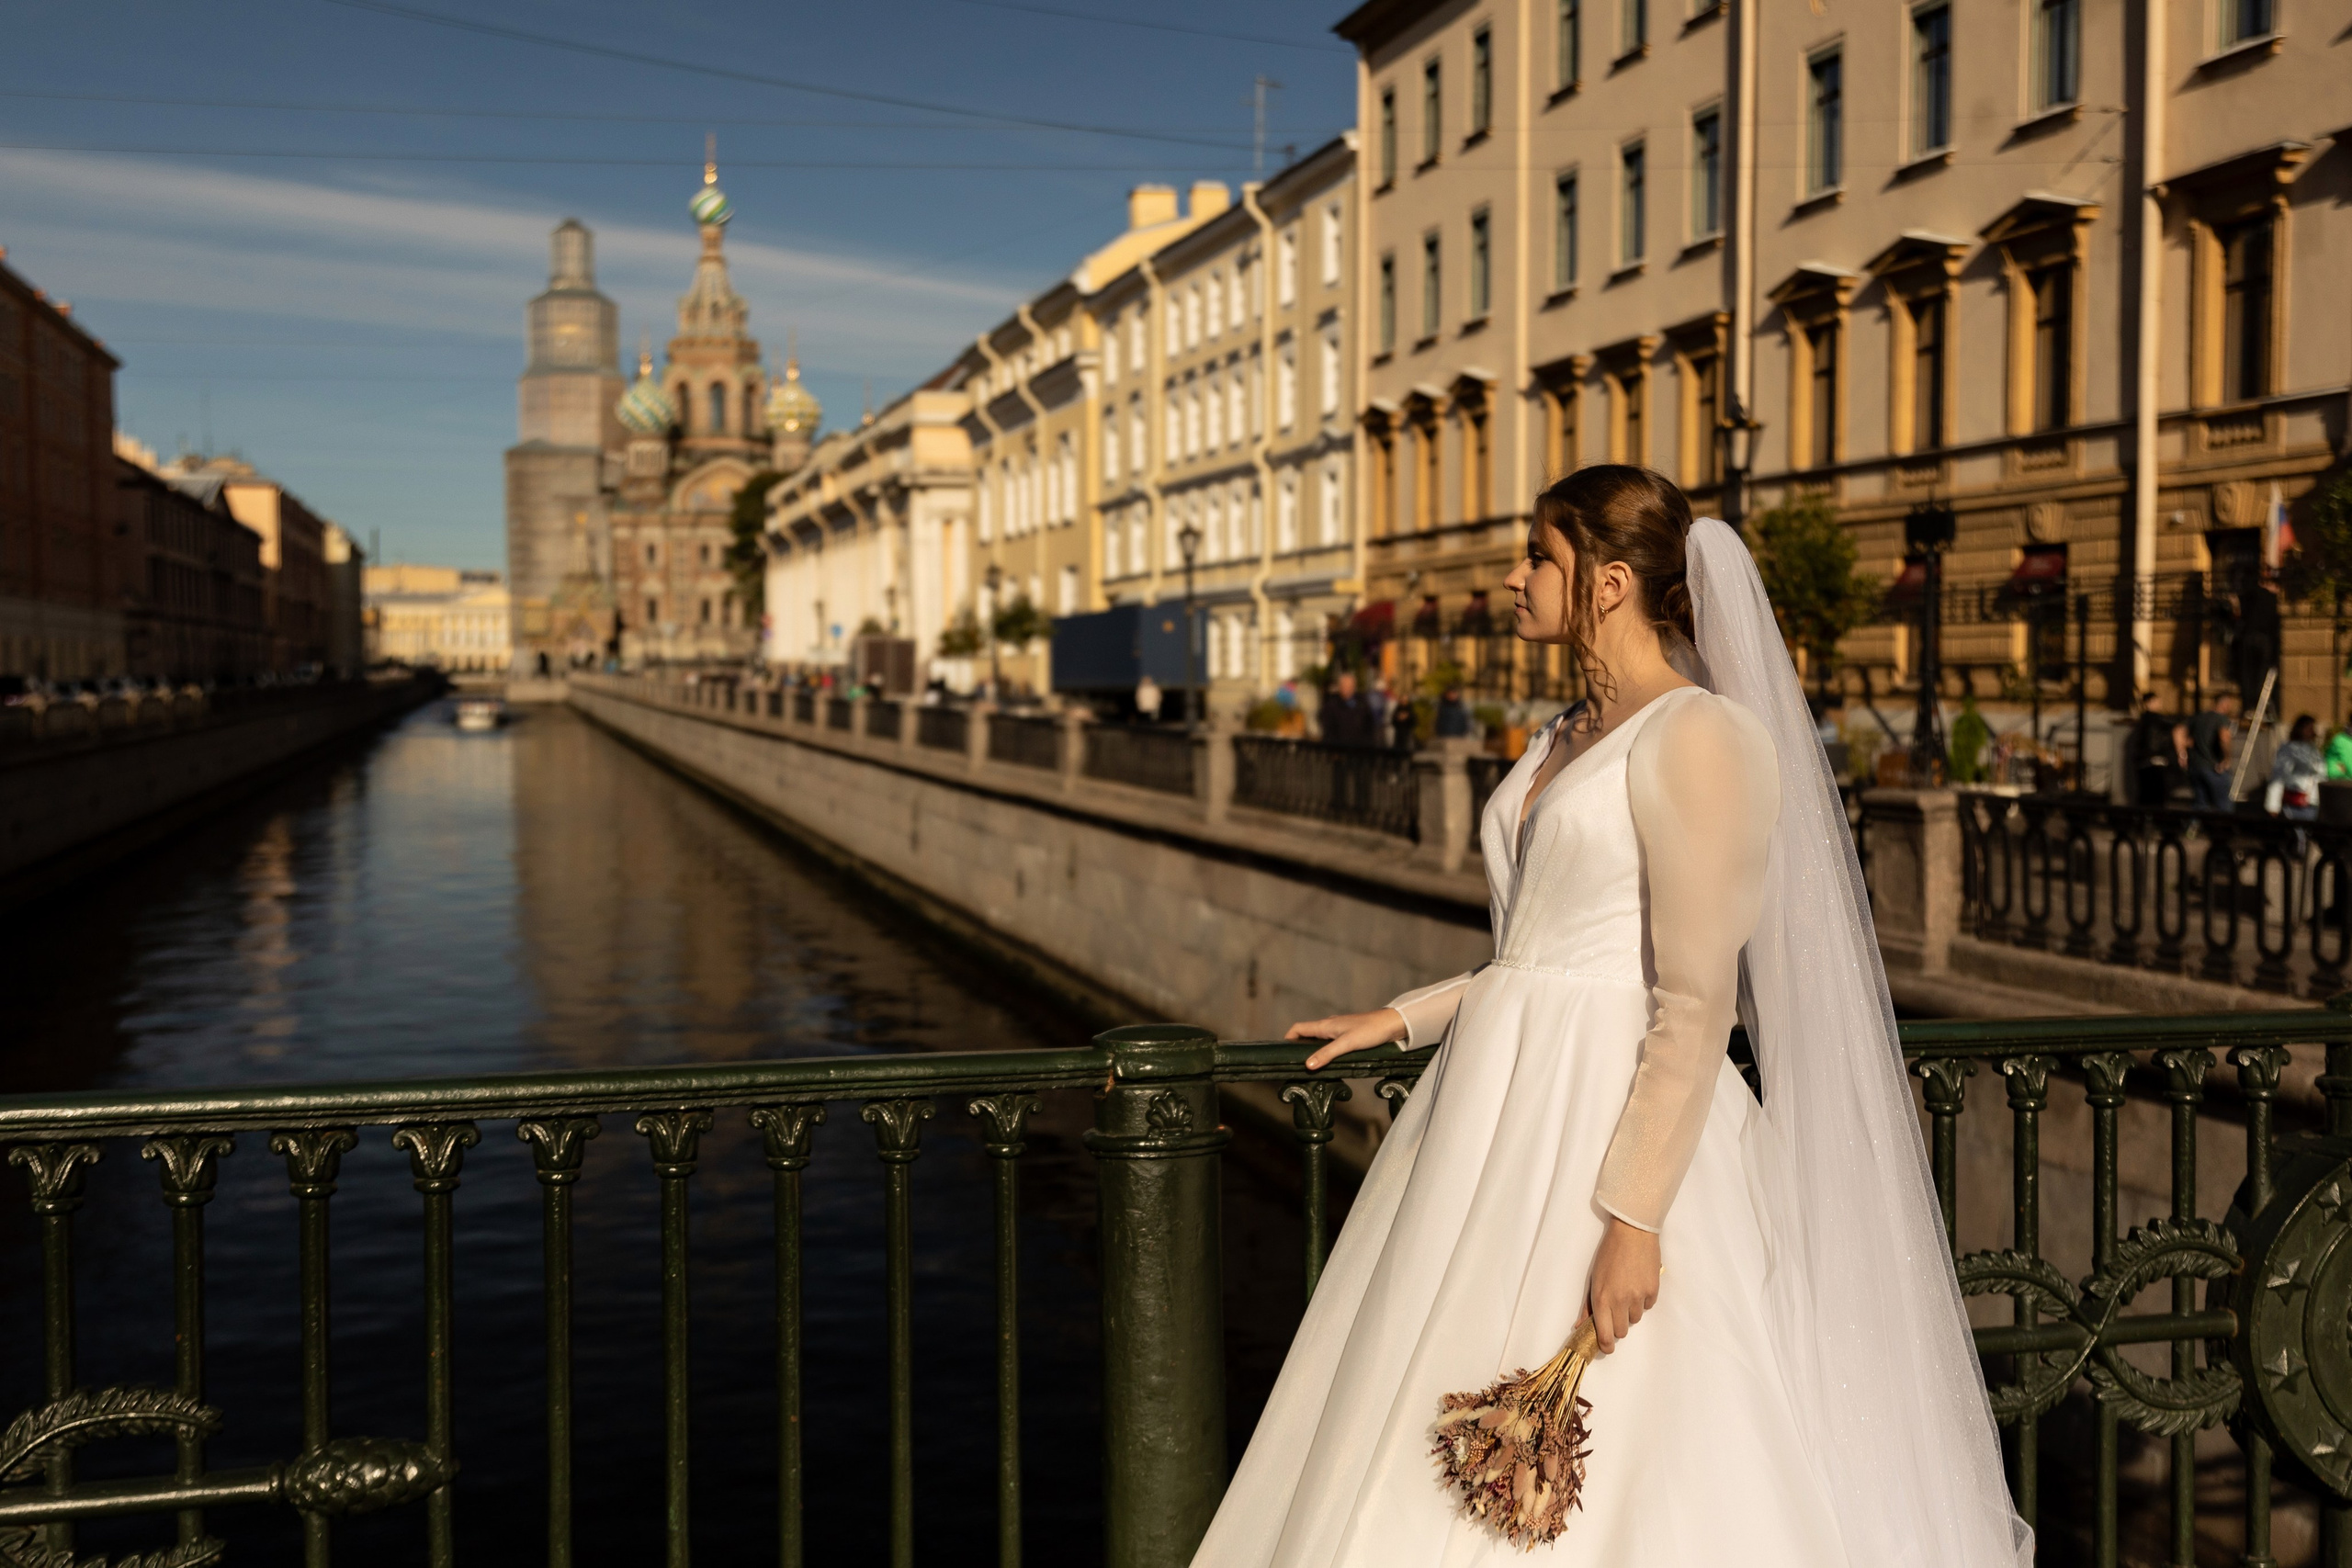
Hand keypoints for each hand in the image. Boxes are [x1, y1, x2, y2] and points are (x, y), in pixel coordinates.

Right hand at [1285, 1009, 1407, 1070]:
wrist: (1392, 1025)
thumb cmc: (1370, 1031)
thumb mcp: (1347, 1044)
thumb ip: (1327, 1054)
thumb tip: (1307, 1065)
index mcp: (1325, 1025)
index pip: (1298, 1028)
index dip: (1288, 1038)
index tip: (1283, 1052)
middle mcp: (1329, 1026)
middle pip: (1306, 1035)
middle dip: (1298, 1047)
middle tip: (1295, 1064)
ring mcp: (1339, 1031)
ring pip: (1319, 1040)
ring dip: (1312, 1050)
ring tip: (1310, 1066)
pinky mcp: (1348, 1036)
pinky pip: (1330, 1043)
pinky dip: (1324, 1052)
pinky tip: (1329, 1062)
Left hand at [1586, 1218, 1660, 1353]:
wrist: (1633, 1232)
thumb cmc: (1609, 1253)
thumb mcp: (1593, 1278)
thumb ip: (1587, 1305)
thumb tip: (1579, 1326)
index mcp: (1602, 1298)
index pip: (1606, 1335)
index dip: (1606, 1345)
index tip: (1606, 1347)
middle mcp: (1620, 1301)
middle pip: (1622, 1331)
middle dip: (1618, 1325)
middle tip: (1615, 1310)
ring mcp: (1638, 1296)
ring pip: (1635, 1319)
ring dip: (1630, 1311)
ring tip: (1627, 1290)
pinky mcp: (1653, 1290)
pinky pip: (1648, 1306)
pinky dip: (1643, 1300)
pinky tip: (1638, 1283)